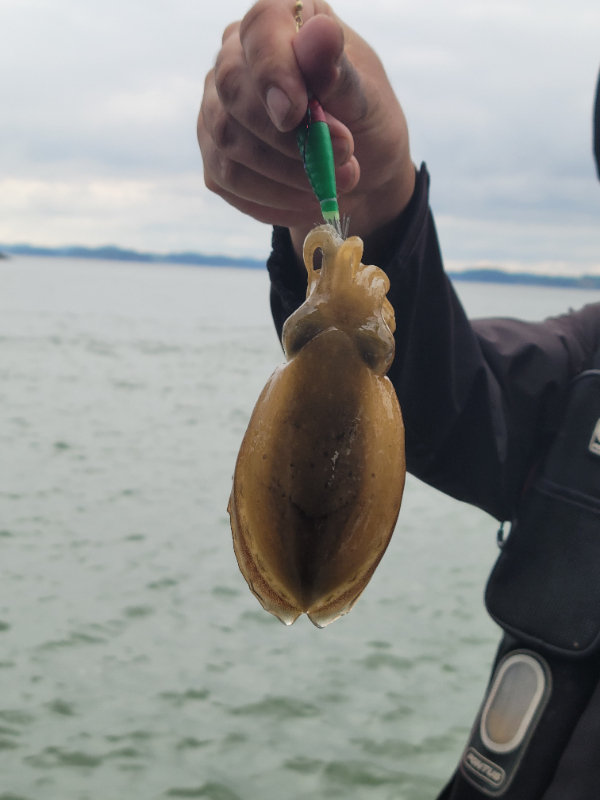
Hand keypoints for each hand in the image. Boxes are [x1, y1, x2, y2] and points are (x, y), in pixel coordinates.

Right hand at [198, 0, 414, 262]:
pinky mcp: (215, 158)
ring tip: (338, 183)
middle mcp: (234, 59)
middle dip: (287, 137)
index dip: (274, 71)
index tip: (297, 113)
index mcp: (279, 22)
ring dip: (287, 174)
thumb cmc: (363, 119)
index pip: (260, 31)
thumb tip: (320, 35)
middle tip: (344, 157)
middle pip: (232, 91)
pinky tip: (311, 200)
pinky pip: (230, 182)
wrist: (358, 170)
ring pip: (229, 144)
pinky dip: (276, 199)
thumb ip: (338, 71)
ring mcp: (217, 109)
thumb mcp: (366, 95)